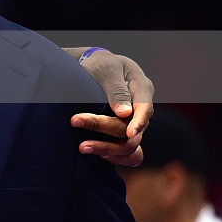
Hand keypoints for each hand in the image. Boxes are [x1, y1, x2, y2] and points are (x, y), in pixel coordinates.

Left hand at [70, 47, 153, 166]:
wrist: (94, 69)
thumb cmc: (101, 64)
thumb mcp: (106, 69)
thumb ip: (116, 89)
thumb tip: (125, 114)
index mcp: (142, 89)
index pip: (145, 109)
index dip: (139, 122)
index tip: (128, 133)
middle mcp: (141, 109)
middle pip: (133, 129)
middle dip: (104, 129)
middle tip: (75, 121)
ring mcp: (134, 124)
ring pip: (130, 145)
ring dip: (107, 149)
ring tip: (82, 147)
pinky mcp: (124, 134)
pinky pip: (129, 155)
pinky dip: (115, 157)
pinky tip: (97, 155)